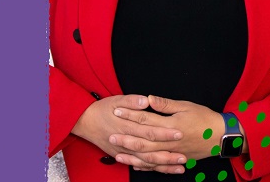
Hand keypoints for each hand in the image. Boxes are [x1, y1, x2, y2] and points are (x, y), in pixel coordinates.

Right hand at [71, 94, 186, 173]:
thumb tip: (146, 100)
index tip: (179, 132)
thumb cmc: (101, 109)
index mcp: (127, 125)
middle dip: (168, 152)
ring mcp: (124, 151)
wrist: (85, 122)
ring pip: (147, 161)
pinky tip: (166, 169)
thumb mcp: (115, 99)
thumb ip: (131, 100)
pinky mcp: (123, 156)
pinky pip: (140, 165)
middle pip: (150, 149)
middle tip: (185, 153)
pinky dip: (153, 168)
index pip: (149, 130)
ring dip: (164, 164)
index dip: (164, 132)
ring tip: (181, 165)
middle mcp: (126, 140)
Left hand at [111, 95, 225, 162]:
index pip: (145, 119)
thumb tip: (148, 98)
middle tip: (111, 136)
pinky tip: (135, 165)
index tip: (116, 111)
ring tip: (117, 154)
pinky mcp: (177, 159)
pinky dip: (146, 166)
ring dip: (133, 155)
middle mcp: (170, 141)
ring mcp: (173, 153)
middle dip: (126, 138)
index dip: (130, 114)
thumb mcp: (185, 106)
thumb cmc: (204, 118)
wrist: (222, 137)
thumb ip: (165, 104)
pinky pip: (159, 166)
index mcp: (170, 125)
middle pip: (144, 140)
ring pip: (149, 156)